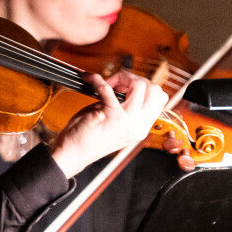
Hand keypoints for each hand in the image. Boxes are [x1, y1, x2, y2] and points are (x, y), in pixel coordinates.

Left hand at [50, 71, 167, 177]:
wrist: (73, 154)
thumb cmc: (88, 138)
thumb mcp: (115, 123)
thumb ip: (126, 107)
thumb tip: (127, 85)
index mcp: (141, 128)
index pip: (158, 99)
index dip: (143, 87)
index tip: (125, 87)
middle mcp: (138, 126)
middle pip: (155, 90)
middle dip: (137, 79)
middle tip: (118, 83)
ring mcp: (127, 121)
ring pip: (141, 86)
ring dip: (123, 78)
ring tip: (108, 83)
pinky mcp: (111, 115)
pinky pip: (106, 88)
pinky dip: (96, 79)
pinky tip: (89, 78)